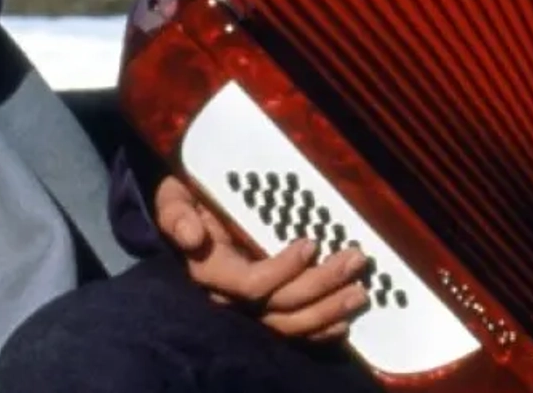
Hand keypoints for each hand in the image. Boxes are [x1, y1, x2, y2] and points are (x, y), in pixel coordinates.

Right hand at [152, 175, 369, 340]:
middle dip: (321, 285)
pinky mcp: (266, 310)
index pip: (252, 284)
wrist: (187, 218)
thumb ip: (176, 214)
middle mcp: (232, 298)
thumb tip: (192, 236)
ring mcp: (251, 308)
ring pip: (292, 324)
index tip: (311, 242)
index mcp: (211, 272)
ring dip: (329, 310)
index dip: (283, 270)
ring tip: (360, 291)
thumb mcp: (172, 200)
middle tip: (355, 259)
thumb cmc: (185, 204)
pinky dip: (321, 330)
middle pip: (281, 306)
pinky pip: (295, 332)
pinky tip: (345, 320)